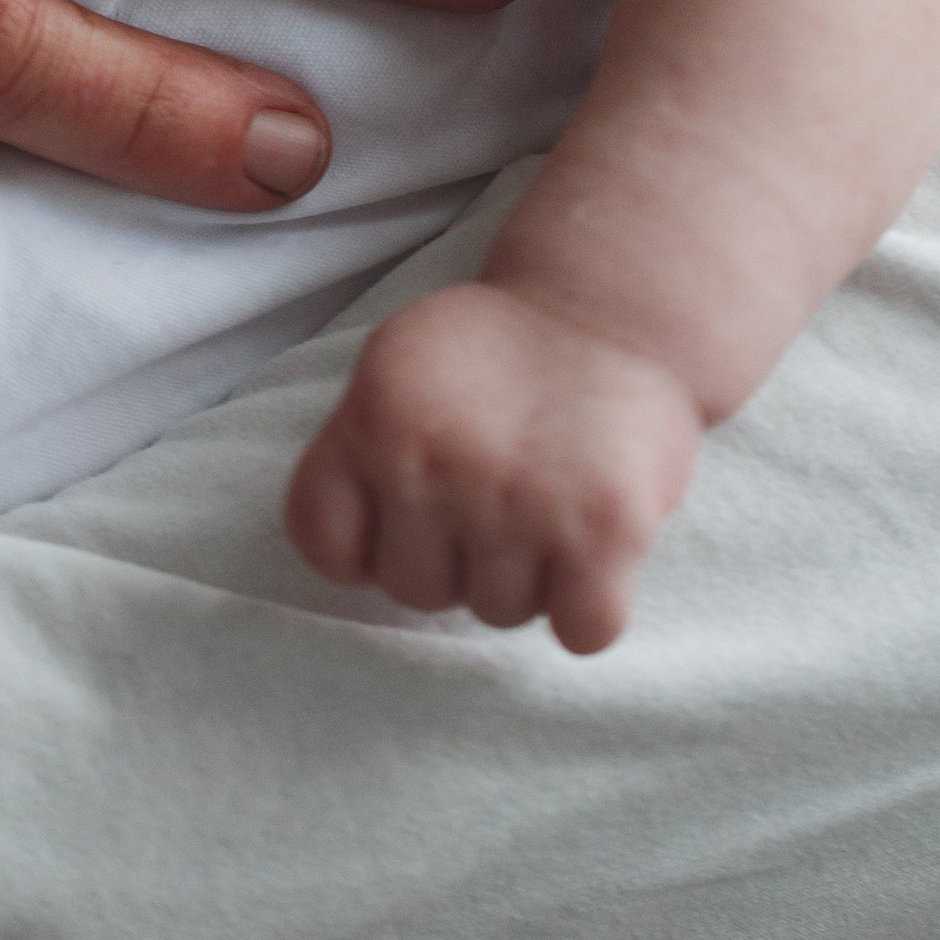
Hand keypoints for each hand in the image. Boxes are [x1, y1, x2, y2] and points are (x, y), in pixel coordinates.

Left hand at [286, 283, 703, 655]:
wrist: (615, 307)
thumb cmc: (501, 354)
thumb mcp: (397, 370)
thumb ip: (361, 451)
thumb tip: (355, 558)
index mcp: (372, 416)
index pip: (324, 545)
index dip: (367, 547)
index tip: (409, 518)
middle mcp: (432, 459)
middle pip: (415, 592)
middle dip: (455, 561)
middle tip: (497, 499)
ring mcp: (518, 497)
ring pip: (497, 614)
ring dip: (528, 579)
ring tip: (549, 503)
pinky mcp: (604, 530)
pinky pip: (582, 632)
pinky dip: (591, 609)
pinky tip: (595, 549)